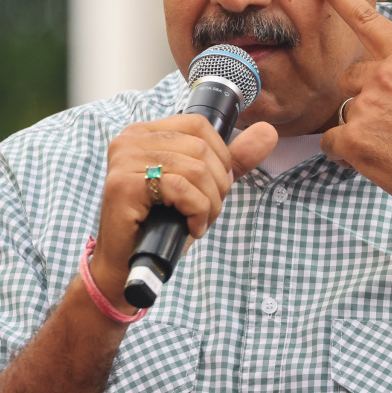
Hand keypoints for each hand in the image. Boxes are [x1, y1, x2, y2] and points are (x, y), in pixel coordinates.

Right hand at [91, 116, 277, 311]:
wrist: (127, 267)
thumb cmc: (162, 225)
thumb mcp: (202, 187)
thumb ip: (234, 159)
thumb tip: (269, 131)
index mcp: (144, 132)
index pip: (199, 125)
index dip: (220, 157)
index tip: (214, 187)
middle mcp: (129, 139)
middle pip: (200, 148)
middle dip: (217, 185)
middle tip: (206, 212)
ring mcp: (123, 160)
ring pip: (195, 169)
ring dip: (209, 203)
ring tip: (199, 222)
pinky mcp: (122, 185)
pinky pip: (181, 188)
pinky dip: (197, 212)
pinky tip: (190, 228)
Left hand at [310, 0, 391, 199]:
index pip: (366, 20)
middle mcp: (383, 76)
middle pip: (350, 77)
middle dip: (362, 96)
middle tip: (390, 121)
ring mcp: (366, 107)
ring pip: (345, 112)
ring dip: (359, 128)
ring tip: (390, 145)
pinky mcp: (353, 138)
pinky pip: (332, 142)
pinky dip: (345, 152)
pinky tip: (371, 160)